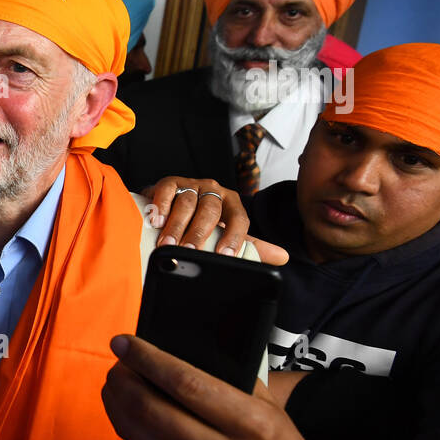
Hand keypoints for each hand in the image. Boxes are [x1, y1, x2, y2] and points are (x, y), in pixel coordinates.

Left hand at [101, 334, 323, 439]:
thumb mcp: (268, 406)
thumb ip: (229, 381)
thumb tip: (176, 352)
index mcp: (249, 423)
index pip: (186, 383)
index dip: (148, 360)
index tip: (123, 342)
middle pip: (151, 410)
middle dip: (123, 381)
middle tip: (116, 364)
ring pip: (140, 436)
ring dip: (118, 405)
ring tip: (115, 385)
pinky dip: (133, 431)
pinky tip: (130, 415)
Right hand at [140, 177, 287, 264]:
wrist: (175, 206)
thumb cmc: (203, 224)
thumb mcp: (228, 234)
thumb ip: (252, 247)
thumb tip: (283, 257)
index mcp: (232, 203)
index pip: (239, 218)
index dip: (232, 237)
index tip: (222, 255)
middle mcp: (214, 190)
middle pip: (210, 209)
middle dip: (199, 232)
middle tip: (189, 252)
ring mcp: (192, 184)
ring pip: (188, 202)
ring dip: (177, 225)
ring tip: (168, 244)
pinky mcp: (171, 181)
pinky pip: (168, 189)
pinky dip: (162, 205)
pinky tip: (156, 220)